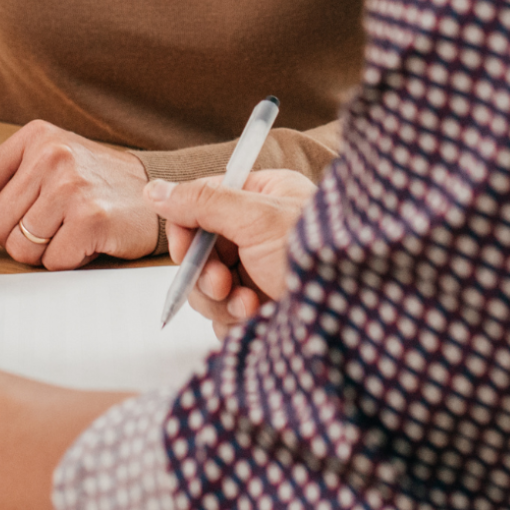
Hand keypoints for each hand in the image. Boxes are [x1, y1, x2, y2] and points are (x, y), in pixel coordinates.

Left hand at [0, 121, 152, 267]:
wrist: (159, 191)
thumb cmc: (98, 185)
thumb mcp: (47, 175)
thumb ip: (0, 201)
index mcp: (34, 139)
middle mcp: (51, 155)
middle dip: (16, 238)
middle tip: (52, 226)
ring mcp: (71, 185)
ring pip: (21, 247)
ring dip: (43, 251)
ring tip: (71, 230)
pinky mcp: (91, 217)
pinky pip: (52, 261)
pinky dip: (67, 260)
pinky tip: (87, 241)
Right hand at [148, 168, 315, 336]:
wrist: (354, 313)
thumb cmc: (316, 256)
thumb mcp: (258, 219)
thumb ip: (203, 202)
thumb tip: (155, 190)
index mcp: (264, 198)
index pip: (203, 203)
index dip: (187, 228)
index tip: (185, 250)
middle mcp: (260, 233)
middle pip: (201, 249)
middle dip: (207, 272)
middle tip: (223, 282)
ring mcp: (259, 272)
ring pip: (207, 286)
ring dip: (220, 298)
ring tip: (248, 303)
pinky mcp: (260, 308)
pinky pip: (222, 315)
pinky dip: (232, 319)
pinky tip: (258, 316)